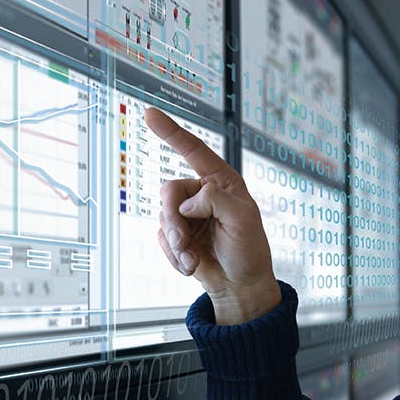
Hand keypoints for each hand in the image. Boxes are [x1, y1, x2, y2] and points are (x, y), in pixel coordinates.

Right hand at [145, 107, 280, 324]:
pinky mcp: (176, 234)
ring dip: (176, 243)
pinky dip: (173, 255)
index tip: (150, 114)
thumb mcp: (244, 220)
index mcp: (221, 182)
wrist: (238, 285)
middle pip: (169, 191)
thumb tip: (186, 203)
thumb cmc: (249, 250)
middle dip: (173, 220)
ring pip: (163, 217)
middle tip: (183, 242)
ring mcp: (186, 215)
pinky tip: (190, 265)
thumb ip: (216, 200)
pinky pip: (161, 238)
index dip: (171, 132)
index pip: (194, 151)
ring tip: (192, 260)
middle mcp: (201, 194)